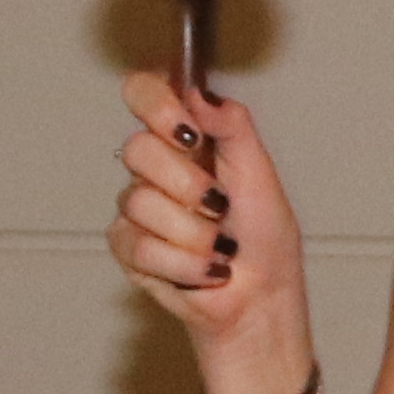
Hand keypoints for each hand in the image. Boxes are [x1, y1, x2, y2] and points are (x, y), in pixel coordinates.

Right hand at [111, 69, 320, 393]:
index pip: (146, 94)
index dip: (156, 105)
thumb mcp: (260, 172)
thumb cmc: (266, 240)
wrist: (260, 300)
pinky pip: (138, 244)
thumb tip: (200, 93)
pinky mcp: (128, 247)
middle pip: (138, 149)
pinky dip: (181, 263)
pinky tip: (203, 269)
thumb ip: (233, 125)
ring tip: (219, 246)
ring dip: (192, 232)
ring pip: (139, 202)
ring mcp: (138, 207)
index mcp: (187, 139)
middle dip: (187, 184)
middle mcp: (157, 167)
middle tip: (220, 205)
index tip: (187, 131)